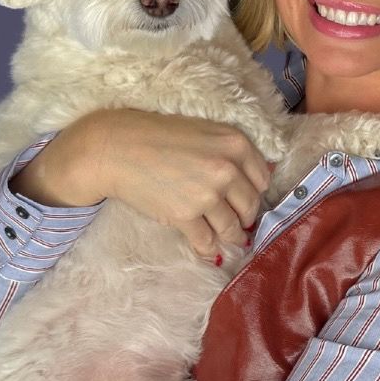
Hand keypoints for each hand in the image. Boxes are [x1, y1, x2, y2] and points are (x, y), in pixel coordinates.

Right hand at [10, 109, 271, 257]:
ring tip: (225, 237)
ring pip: (232, 228)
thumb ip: (230, 152)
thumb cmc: (157, 135)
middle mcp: (227, 169)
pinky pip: (206, 242)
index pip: (263, 179)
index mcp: (236, 144)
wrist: (116, 148)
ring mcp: (208, 195)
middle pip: (251, 206)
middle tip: (236, 220)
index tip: (246, 199)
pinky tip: (207, 249)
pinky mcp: (186, 216)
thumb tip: (260, 178)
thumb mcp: (204, 132)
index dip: (255, 191)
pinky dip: (208, 248)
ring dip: (229, 236)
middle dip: (244, 216)